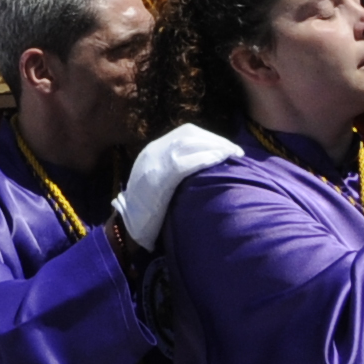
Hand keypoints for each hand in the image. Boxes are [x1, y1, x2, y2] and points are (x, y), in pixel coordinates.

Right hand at [110, 124, 241, 250]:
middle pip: (189, 135)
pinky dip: (207, 157)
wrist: (128, 228)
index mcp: (152, 152)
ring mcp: (156, 163)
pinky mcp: (161, 177)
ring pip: (190, 143)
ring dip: (216, 146)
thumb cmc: (145, 212)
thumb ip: (172, 172)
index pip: (183, 134)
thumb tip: (198, 167)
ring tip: (233, 153)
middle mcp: (154, 152)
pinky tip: (221, 160)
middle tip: (234, 150)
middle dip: (215, 139)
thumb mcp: (155, 183)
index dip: (206, 137)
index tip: (223, 146)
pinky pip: (188, 161)